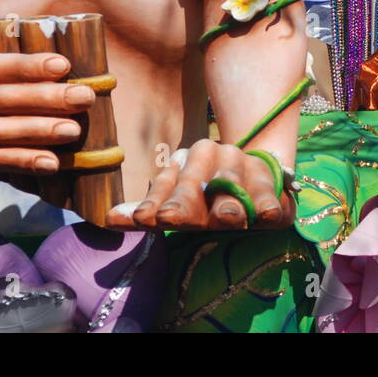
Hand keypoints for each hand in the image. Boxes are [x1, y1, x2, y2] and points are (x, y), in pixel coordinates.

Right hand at [0, 39, 91, 173]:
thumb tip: (46, 30)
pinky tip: (52, 163)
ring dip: (39, 133)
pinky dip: (23, 163)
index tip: (64, 65)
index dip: (29, 66)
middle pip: (3, 101)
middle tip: (84, 97)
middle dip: (47, 99)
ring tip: (74, 130)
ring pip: (0, 133)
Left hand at [106, 139, 294, 230]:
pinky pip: (267, 191)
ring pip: (230, 183)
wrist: (257, 175)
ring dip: (228, 202)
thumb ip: (150, 212)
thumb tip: (110, 218)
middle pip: (194, 183)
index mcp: (184, 164)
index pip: (165, 185)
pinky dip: (268, 202)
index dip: (154, 203)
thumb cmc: (210, 197)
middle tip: (171, 219)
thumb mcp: (180, 204)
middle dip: (184, 203)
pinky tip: (268, 214)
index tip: (144, 219)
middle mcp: (211, 157)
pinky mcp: (267, 176)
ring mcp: (240, 164)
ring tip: (225, 218)